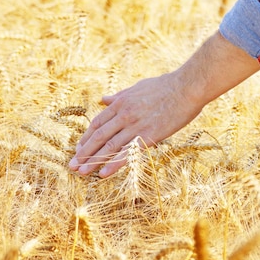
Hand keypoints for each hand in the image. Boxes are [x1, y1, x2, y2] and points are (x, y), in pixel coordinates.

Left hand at [68, 31, 259, 177]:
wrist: (187, 87)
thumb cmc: (166, 86)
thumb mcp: (138, 87)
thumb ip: (120, 95)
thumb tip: (104, 99)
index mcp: (121, 102)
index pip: (98, 123)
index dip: (86, 137)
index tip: (78, 148)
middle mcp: (124, 114)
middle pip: (98, 136)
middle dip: (83, 152)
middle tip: (72, 165)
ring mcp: (135, 125)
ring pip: (108, 146)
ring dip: (92, 160)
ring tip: (81, 172)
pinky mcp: (148, 135)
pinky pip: (127, 152)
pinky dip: (113, 164)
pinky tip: (103, 174)